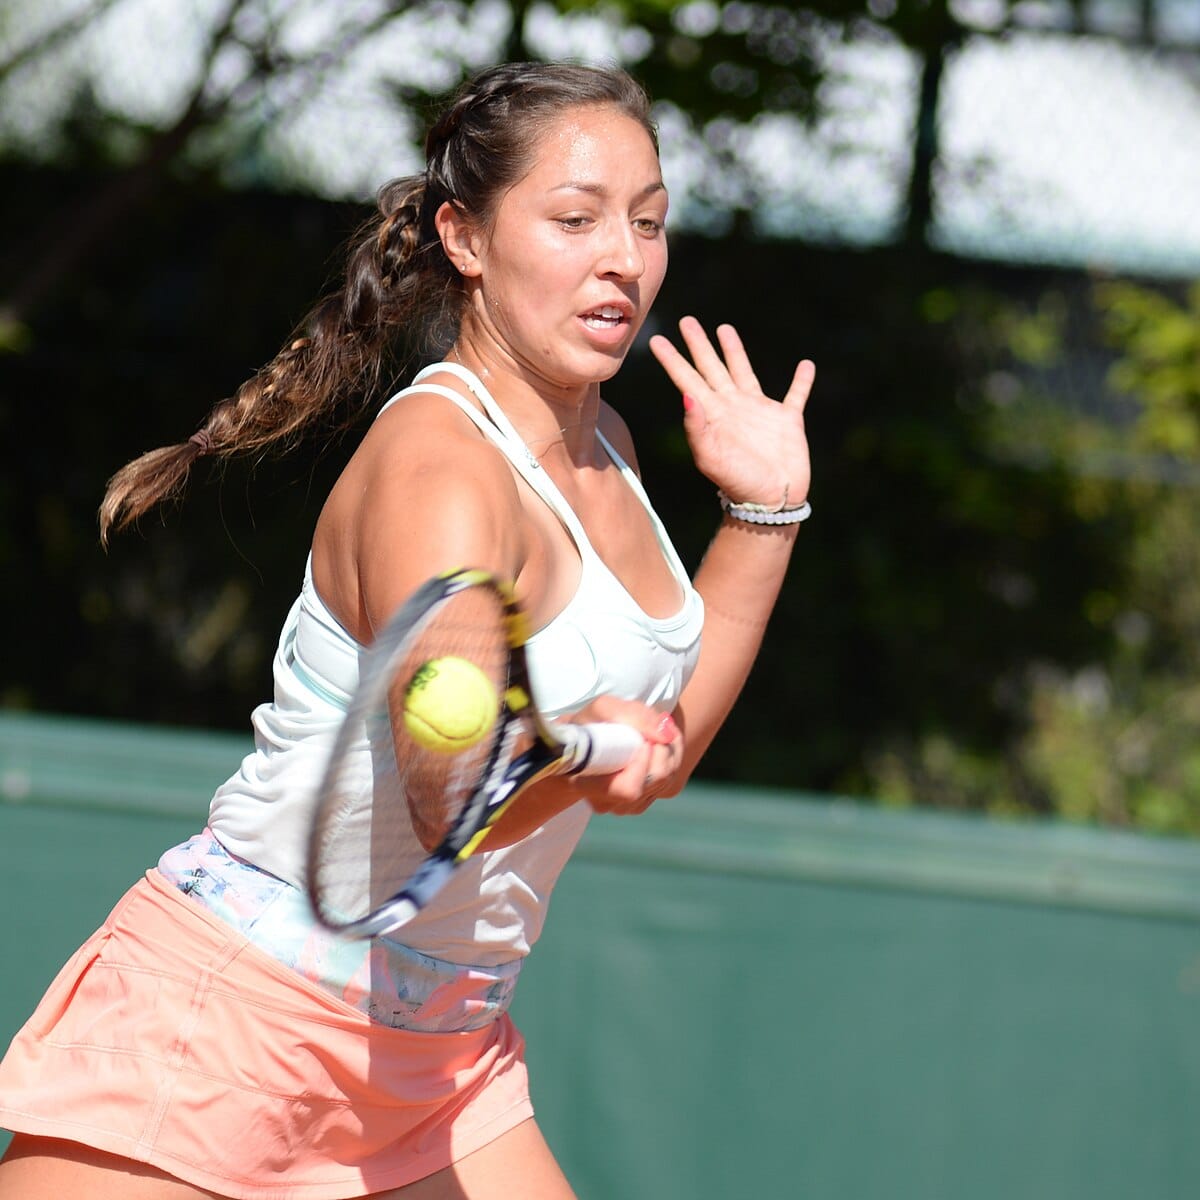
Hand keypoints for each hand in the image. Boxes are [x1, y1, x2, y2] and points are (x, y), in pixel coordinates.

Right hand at [562, 696, 682, 815]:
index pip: (628, 789)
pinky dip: (672, 758)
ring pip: (667, 781)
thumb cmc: (589, 724)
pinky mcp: (642, 803)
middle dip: (662, 749)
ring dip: (669, 750)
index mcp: (586, 784)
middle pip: (655, 781)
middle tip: (654, 727)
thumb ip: (634, 716)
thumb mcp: (603, 708)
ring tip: (655, 730)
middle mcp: (606, 803)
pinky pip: (670, 784)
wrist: (584, 740)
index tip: (642, 738)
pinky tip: (657, 743)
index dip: (642, 762)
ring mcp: (625, 807)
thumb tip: (666, 735)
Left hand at [649, 316, 813, 509]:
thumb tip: (687, 396)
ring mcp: (760, 412)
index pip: (688, 380)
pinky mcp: (788, 420)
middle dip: (699, 345)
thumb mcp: (711, 458)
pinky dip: (802, 381)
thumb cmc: (737, 483)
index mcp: (712, 415)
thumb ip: (697, 428)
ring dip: (735, 351)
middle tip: (687, 321)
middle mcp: (733, 407)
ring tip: (725, 328)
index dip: (673, 360)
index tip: (656, 338)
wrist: (770, 502)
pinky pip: (797, 394)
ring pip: (745, 372)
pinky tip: (806, 365)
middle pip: (712, 368)